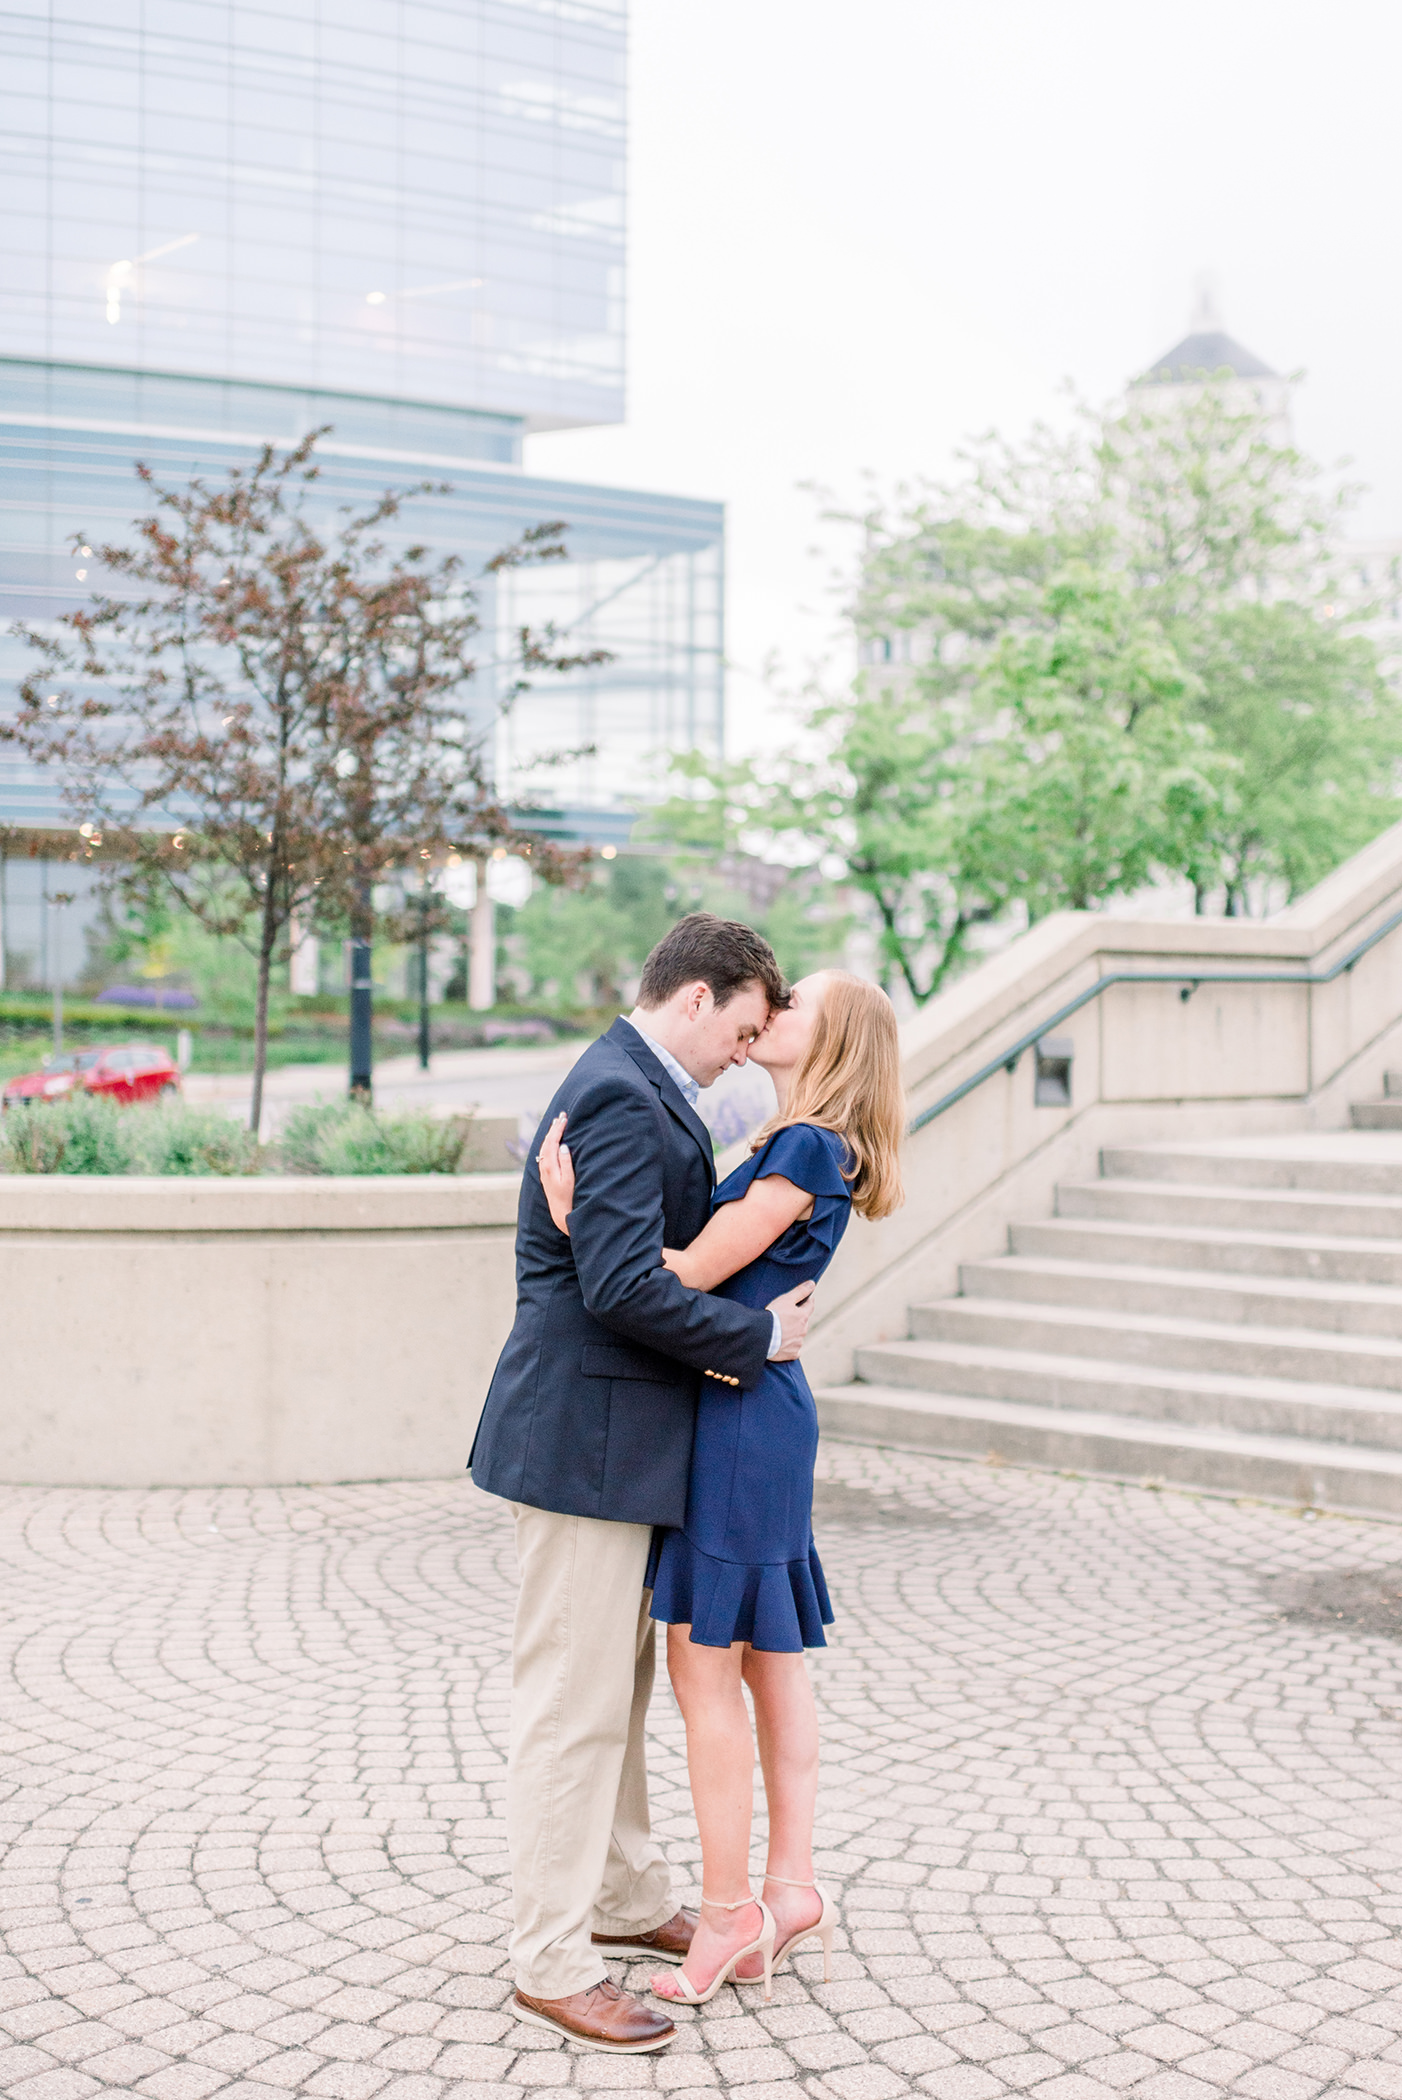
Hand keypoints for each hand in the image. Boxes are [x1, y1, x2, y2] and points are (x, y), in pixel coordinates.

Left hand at [537, 1112, 574, 1235]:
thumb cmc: (568, 1197)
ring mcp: (544, 1169)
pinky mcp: (545, 1173)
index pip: (552, 1141)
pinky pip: (545, 1152)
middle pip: (547, 1142)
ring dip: (551, 1134)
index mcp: (549, 1165)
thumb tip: (563, 1146)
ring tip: (557, 1124)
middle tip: (562, 1115)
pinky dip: (549, 1143)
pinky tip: (552, 1141)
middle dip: (554, 1128)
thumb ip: (566, 1162)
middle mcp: (544, 1166)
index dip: (558, 1129)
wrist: (560, 1213)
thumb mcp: (569, 1179)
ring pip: (545, 1146)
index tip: (565, 1118)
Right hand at [766, 1279, 815, 1359]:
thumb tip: (812, 1283)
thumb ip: (800, 1291)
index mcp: (803, 1316)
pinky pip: (794, 1351)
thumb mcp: (786, 1299)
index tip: (808, 1299)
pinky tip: (783, 1345)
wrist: (762, 1336)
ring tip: (782, 1331)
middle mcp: (803, 1330)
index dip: (808, 1301)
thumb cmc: (773, 1315)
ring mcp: (798, 1343)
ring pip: (799, 1336)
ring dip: (794, 1333)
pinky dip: (790, 1348)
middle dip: (799, 1319)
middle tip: (788, 1317)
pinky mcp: (791, 1354)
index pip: (810, 1306)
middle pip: (804, 1322)